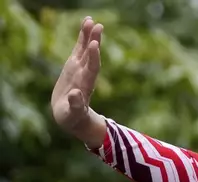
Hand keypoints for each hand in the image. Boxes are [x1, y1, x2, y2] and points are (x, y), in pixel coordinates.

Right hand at [51, 17, 104, 146]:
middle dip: (94, 41)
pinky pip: (78, 49)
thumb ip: (76, 105)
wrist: (72, 116)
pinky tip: (85, 25)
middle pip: (91, 56)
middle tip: (98, 26)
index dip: (93, 57)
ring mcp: (80, 68)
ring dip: (88, 35)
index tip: (94, 45)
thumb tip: (75, 95)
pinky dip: (82, 38)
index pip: (92, 69)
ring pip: (85, 49)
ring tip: (91, 20)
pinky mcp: (74, 66)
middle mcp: (85, 74)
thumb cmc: (73, 118)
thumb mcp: (73, 114)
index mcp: (85, 85)